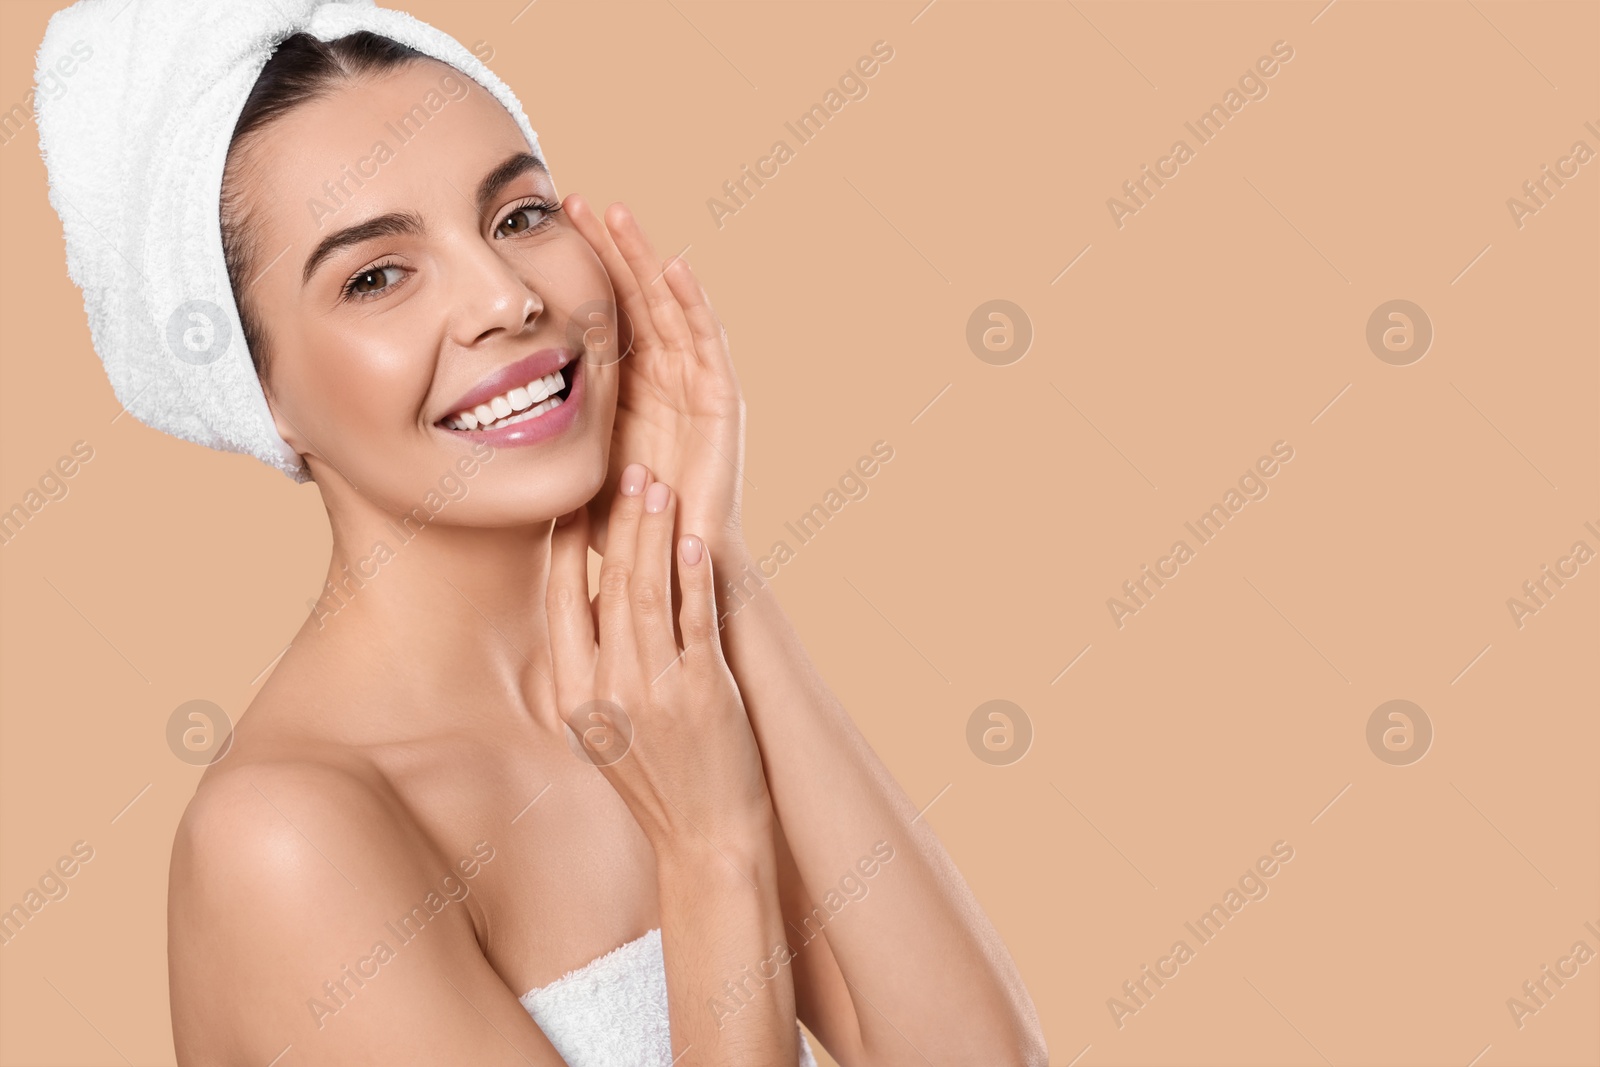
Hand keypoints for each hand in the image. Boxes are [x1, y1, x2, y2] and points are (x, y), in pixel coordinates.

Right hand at [546, 463, 772, 851]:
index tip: (574, 500)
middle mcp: (608, 690)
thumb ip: (590, 669)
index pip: (559, 603)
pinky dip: (695, 577)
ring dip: (654, 534)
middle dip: (619, 523)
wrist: (705, 840)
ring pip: (648, 594)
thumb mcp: (601, 732)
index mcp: (575, 696)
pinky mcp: (705, 693)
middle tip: (629, 472)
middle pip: (607, 587)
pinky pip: (696, 622)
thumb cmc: (657, 782)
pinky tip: (695, 540)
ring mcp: (656, 691)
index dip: (566, 546)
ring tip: (659, 487)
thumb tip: (588, 599)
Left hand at [564, 196, 747, 564]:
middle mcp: (664, 378)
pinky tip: (674, 266)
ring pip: (668, 308)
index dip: (577, 272)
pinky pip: (707, 343)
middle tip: (573, 202)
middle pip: (634, 298)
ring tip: (617, 215)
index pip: (603, 314)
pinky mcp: (723, 403)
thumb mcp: (568, 470)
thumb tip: (470, 430)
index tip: (539, 230)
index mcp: (628, 387)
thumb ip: (539, 444)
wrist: (674, 566)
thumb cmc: (623, 528)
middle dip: (606, 249)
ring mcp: (695, 386)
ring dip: (645, 260)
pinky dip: (692, 303)